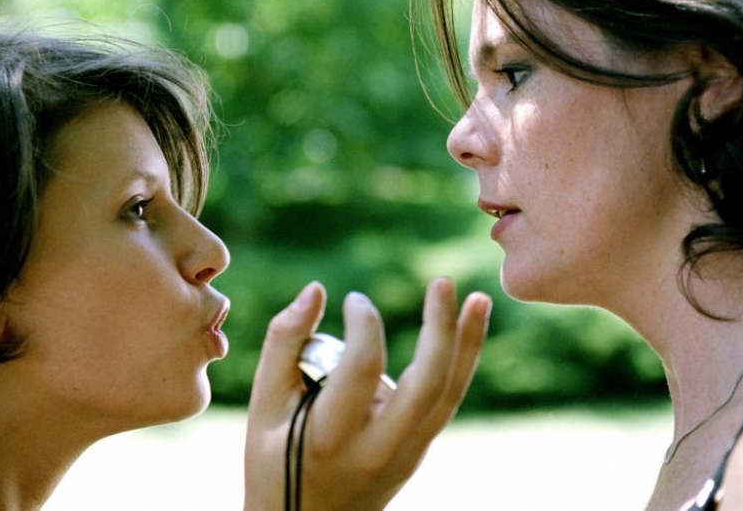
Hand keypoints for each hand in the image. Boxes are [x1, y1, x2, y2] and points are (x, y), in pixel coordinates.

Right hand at [244, 278, 490, 510]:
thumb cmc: (272, 462)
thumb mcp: (263, 405)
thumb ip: (284, 342)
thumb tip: (317, 289)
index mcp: (329, 436)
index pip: (362, 368)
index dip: (363, 323)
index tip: (352, 300)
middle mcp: (376, 450)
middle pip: (426, 384)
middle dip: (440, 327)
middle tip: (443, 281)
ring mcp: (404, 457)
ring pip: (447, 395)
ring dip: (468, 344)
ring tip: (479, 298)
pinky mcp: (417, 454)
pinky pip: (445, 404)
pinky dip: (460, 364)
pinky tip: (468, 330)